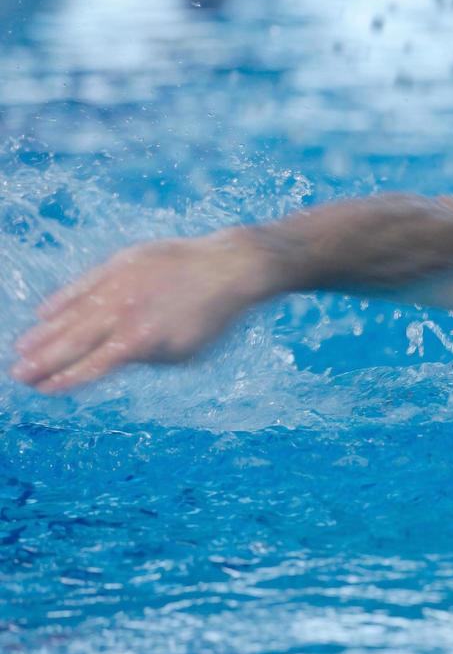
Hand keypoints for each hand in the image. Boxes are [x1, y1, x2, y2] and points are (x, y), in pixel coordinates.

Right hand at [11, 232, 275, 392]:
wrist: (230, 269)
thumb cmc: (213, 317)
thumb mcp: (185, 351)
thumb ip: (146, 358)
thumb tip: (112, 362)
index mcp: (141, 342)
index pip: (92, 367)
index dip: (66, 380)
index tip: (43, 389)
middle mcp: (124, 314)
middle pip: (74, 342)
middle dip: (43, 361)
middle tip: (18, 375)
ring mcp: (118, 286)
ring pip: (71, 313)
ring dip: (44, 334)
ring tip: (21, 350)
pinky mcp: (120, 264)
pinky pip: (82, 284)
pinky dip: (62, 300)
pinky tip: (43, 313)